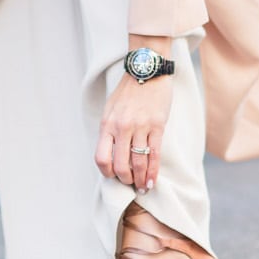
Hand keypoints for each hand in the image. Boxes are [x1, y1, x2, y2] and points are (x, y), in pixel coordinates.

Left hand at [96, 52, 173, 193]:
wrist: (147, 71)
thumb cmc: (128, 92)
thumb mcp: (110, 109)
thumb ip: (109, 130)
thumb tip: (110, 154)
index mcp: (107, 124)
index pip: (101, 158)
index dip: (106, 172)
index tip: (113, 176)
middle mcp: (122, 128)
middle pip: (120, 165)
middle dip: (125, 180)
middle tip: (130, 184)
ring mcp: (140, 127)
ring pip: (138, 163)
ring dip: (140, 179)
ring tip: (142, 187)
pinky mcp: (157, 126)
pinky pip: (154, 154)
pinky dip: (153, 171)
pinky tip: (152, 180)